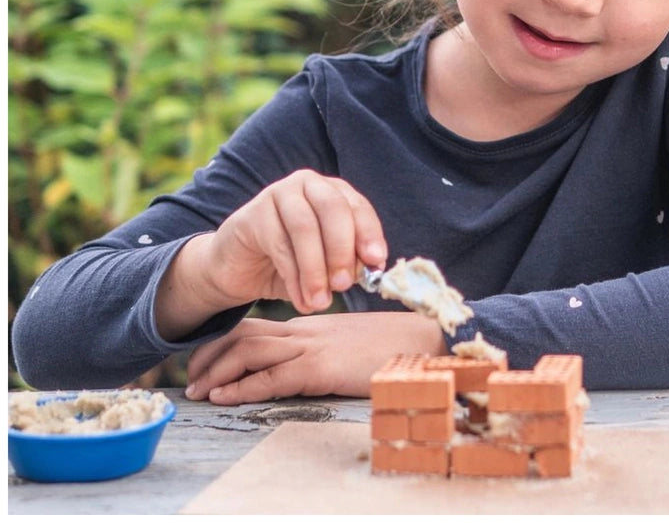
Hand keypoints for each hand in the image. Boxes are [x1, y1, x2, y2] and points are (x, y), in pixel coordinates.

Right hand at [155, 170, 386, 340]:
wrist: (239, 268)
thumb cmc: (290, 262)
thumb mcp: (325, 263)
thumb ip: (346, 262)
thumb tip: (370, 270)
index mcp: (332, 191)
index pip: (357, 206)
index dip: (369, 232)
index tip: (376, 261)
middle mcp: (308, 184)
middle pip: (333, 209)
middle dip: (342, 249)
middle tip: (344, 284)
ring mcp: (278, 194)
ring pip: (304, 228)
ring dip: (316, 269)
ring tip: (321, 302)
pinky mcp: (253, 214)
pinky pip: (278, 244)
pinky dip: (294, 277)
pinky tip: (300, 300)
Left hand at [184, 312, 447, 403]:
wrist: (423, 339)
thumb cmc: (394, 345)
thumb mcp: (352, 343)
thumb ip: (327, 348)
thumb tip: (310, 364)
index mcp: (312, 323)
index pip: (258, 326)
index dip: (225, 341)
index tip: (206, 360)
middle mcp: (306, 329)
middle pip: (245, 333)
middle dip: (211, 355)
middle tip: (191, 378)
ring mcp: (312, 346)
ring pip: (250, 351)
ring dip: (218, 372)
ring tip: (198, 392)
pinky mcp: (320, 368)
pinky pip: (272, 377)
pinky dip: (242, 387)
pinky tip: (225, 398)